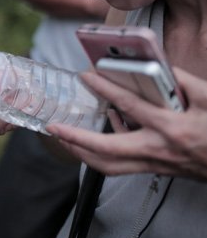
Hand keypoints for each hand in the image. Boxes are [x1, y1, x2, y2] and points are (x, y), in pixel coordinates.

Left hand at [45, 68, 206, 180]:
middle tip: (53, 128)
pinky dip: (104, 154)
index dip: (106, 89)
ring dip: (83, 153)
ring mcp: (156, 164)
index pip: (130, 106)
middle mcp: (158, 150)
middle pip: (106, 150)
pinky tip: (100, 138)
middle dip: (76, 140)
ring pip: (109, 166)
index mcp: (171, 128)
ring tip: (64, 140)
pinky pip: (122, 166)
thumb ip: (184, 82)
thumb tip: (159, 67)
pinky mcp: (157, 170)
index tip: (86, 76)